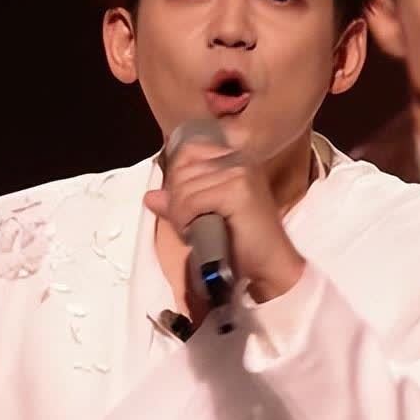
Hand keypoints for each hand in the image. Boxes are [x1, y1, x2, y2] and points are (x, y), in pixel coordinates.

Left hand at [144, 139, 305, 302]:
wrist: (269, 267)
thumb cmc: (242, 245)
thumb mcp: (204, 216)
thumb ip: (179, 202)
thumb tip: (151, 197)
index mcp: (234, 159)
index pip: (187, 153)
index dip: (178, 181)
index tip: (186, 209)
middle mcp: (239, 159)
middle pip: (182, 171)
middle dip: (177, 203)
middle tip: (191, 226)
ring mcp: (240, 172)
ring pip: (183, 188)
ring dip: (181, 215)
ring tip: (197, 232)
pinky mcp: (238, 190)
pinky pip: (191, 201)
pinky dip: (186, 220)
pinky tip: (198, 233)